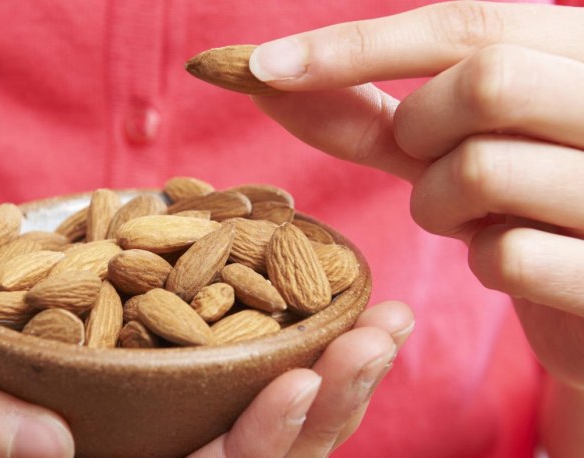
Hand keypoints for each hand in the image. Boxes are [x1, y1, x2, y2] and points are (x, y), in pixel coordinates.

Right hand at [0, 251, 411, 457]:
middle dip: (327, 403)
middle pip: (260, 453)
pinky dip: (306, 331)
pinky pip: (257, 356)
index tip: (299, 382)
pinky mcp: (180, 354)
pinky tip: (345, 293)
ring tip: (386, 317)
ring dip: (338, 370)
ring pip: (275, 411)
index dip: (255, 444)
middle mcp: (151, 446)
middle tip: (376, 336)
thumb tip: (47, 452)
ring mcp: (172, 405)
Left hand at [249, 2, 583, 384]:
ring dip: (439, 203)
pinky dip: (482, 263)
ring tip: (473, 216)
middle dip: (421, 128)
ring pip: (481, 168)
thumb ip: (379, 115)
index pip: (468, 24)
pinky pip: (508, 256)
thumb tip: (270, 78)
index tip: (261, 67)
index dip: (354, 46)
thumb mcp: (461, 147)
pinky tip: (514, 261)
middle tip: (432, 160)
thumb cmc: (526, 204)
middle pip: (484, 82)